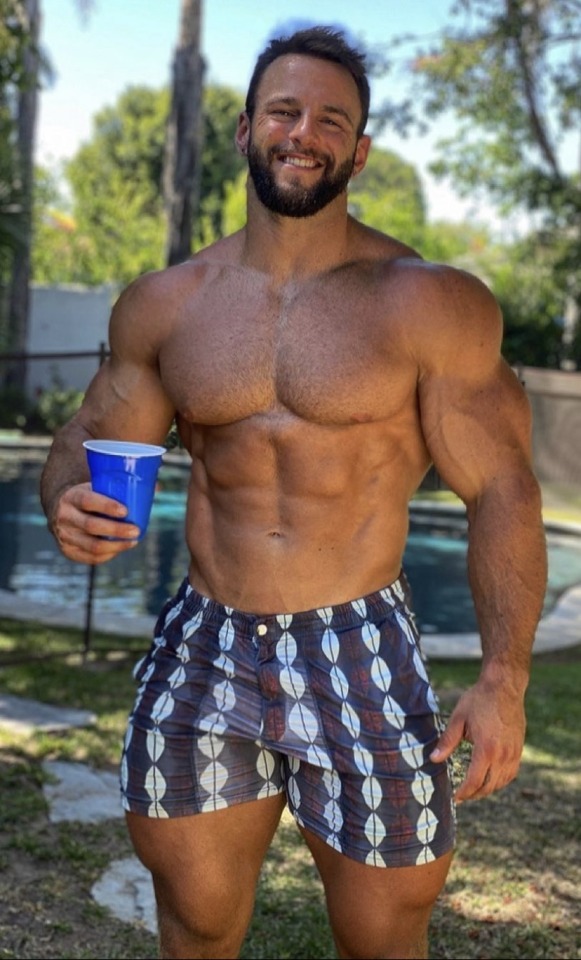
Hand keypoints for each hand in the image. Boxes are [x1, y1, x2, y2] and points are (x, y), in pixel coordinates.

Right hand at [49, 482, 140, 563]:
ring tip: (133, 541)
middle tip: (136, 530)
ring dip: (116, 546)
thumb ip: (123, 487)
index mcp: (71, 497)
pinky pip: (91, 557)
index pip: (87, 501)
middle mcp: (65, 517)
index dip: (106, 506)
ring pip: (92, 546)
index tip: (126, 511)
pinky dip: (109, 554)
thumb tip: (157, 487)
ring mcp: (64, 536)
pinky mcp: (68, 551)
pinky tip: (121, 548)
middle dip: (116, 530)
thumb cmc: (89, 496)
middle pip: (91, 526)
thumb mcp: (97, 487)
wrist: (61, 510)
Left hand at [430, 677, 525, 802]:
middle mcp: (502, 755)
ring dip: (488, 789)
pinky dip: (500, 780)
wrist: (505, 686)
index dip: (464, 793)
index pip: (474, 781)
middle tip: (462, 796)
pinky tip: (491, 778)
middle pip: (489, 786)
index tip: (455, 798)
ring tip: (474, 789)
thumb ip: (447, 741)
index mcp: (486, 749)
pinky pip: (511, 773)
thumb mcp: (458, 718)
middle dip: (474, 795)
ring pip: (501, 782)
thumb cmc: (479, 700)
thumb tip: (433, 759)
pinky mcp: (519, 748)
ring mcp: (513, 753)